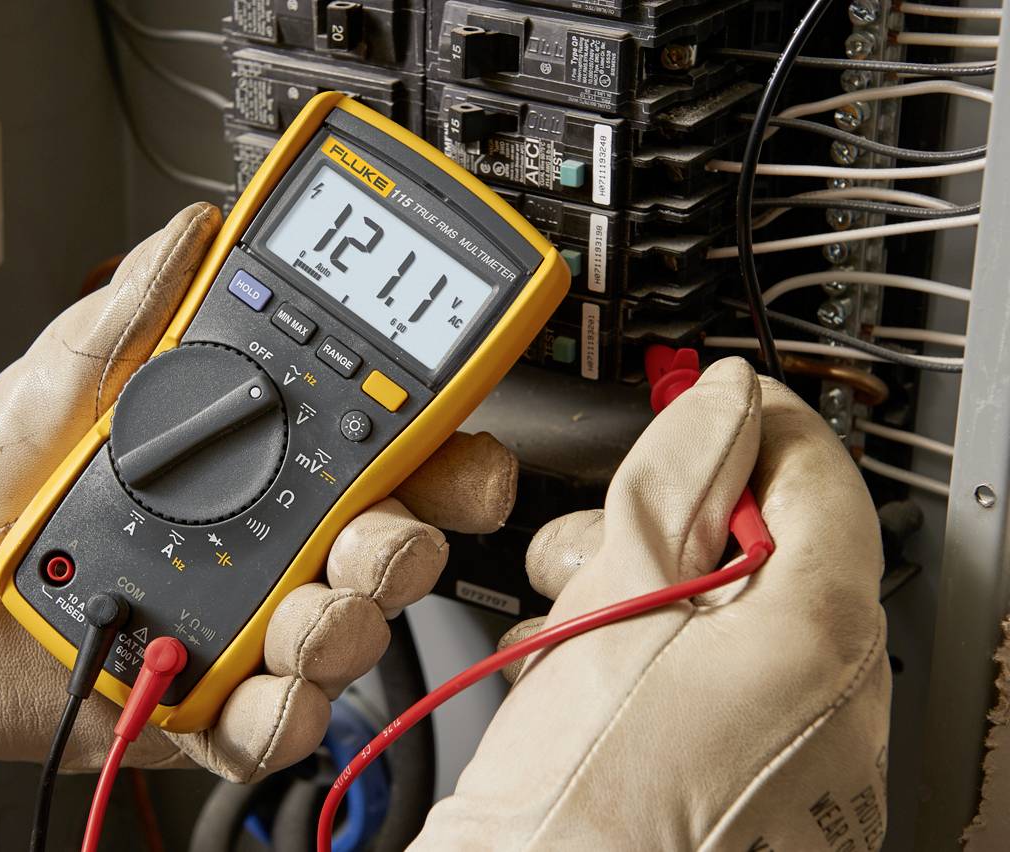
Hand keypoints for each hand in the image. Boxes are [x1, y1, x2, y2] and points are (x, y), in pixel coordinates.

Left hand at [0, 203, 516, 817]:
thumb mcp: (68, 377)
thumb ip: (142, 303)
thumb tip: (198, 228)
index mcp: (259, 454)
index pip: (387, 443)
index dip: (446, 443)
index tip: (457, 437)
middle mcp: (276, 536)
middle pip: (401, 541)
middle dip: (407, 541)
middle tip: (362, 531)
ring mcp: (253, 618)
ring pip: (359, 628)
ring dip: (338, 621)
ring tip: (276, 608)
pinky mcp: (218, 696)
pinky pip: (289, 717)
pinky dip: (279, 707)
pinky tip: (236, 680)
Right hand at [414, 358, 889, 849]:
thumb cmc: (577, 793)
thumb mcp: (618, 596)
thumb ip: (678, 477)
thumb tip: (718, 402)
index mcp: (827, 643)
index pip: (821, 480)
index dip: (756, 423)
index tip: (707, 400)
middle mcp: (841, 709)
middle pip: (772, 554)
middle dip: (678, 526)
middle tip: (608, 533)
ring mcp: (805, 762)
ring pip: (737, 621)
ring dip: (651, 597)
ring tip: (574, 625)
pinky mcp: (762, 793)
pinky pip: (723, 686)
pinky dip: (657, 662)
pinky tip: (590, 682)